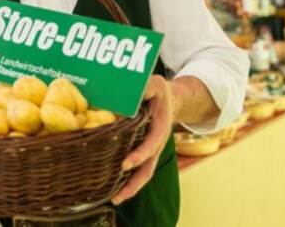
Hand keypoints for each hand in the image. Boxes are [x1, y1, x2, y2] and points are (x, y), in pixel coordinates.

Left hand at [111, 75, 176, 204]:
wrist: (170, 99)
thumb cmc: (159, 91)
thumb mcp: (155, 84)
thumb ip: (146, 88)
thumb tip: (130, 91)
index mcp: (160, 126)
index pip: (151, 143)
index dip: (140, 155)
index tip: (126, 164)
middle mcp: (157, 142)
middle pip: (148, 167)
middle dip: (134, 182)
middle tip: (118, 193)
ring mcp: (152, 150)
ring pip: (144, 173)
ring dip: (131, 188)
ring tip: (115, 199)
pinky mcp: (145, 152)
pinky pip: (139, 169)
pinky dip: (128, 180)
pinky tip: (113, 189)